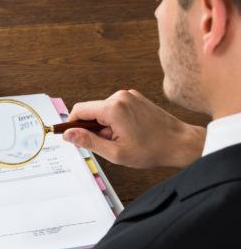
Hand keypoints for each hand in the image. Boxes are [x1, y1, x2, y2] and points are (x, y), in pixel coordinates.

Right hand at [63, 90, 204, 168]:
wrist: (180, 143)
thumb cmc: (151, 150)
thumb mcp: (115, 152)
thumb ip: (88, 141)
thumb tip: (68, 135)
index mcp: (112, 108)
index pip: (79, 110)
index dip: (72, 125)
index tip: (73, 137)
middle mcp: (120, 97)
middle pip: (91, 111)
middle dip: (93, 128)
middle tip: (107, 144)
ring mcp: (129, 96)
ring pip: (103, 110)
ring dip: (105, 125)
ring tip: (121, 140)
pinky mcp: (136, 98)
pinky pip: (115, 108)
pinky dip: (115, 121)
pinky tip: (129, 133)